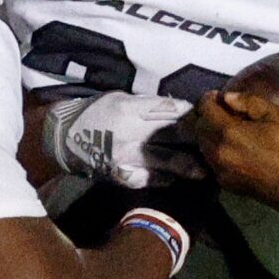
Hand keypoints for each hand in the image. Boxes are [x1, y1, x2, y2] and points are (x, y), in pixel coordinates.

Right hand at [38, 92, 203, 188]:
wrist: (64, 138)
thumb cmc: (93, 113)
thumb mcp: (118, 98)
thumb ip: (146, 104)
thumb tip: (175, 108)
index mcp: (129, 108)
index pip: (168, 110)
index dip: (190, 114)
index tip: (205, 117)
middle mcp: (131, 132)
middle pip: (172, 135)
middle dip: (196, 140)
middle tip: (215, 144)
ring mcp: (127, 156)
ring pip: (165, 161)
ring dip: (187, 166)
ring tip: (204, 171)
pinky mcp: (122, 174)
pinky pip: (149, 179)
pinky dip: (164, 179)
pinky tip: (175, 180)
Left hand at [188, 87, 278, 220]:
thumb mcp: (278, 117)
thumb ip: (250, 103)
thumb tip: (227, 97)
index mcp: (229, 133)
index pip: (205, 111)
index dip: (208, 100)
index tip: (216, 95)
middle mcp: (218, 153)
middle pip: (200, 129)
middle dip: (207, 117)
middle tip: (222, 110)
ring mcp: (220, 171)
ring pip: (203, 147)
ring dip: (210, 134)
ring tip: (227, 128)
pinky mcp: (226, 184)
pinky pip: (212, 162)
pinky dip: (216, 150)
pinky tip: (232, 147)